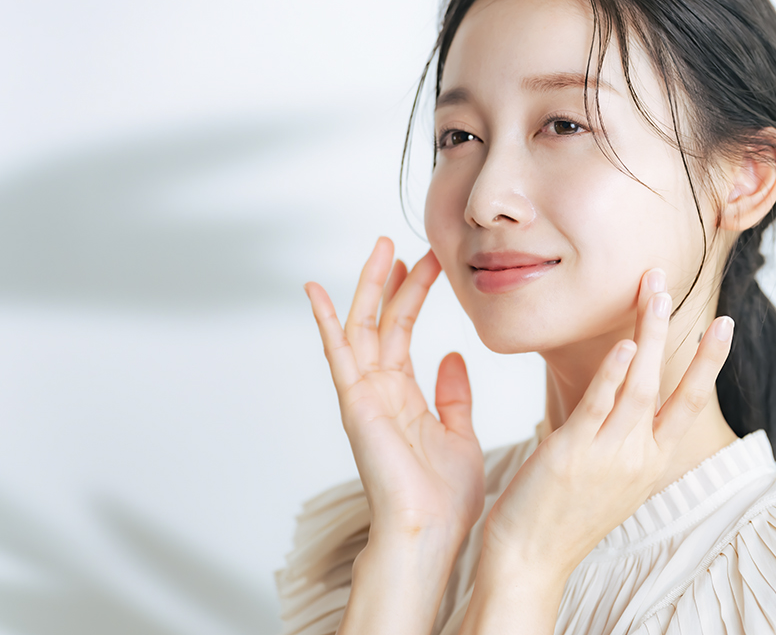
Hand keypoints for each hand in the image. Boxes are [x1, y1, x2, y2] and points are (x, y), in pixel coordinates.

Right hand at [305, 237, 485, 547]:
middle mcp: (378, 390)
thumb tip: (453, 357)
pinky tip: (315, 290)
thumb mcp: (461, 433)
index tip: (431, 262)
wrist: (431, 531)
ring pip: (361, 327)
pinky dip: (324, 321)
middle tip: (407, 243)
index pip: (404, 332)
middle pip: (382, 321)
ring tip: (381, 247)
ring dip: (369, 287)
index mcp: (403, 396)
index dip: (415, 294)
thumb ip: (454, 395)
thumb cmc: (445, 497)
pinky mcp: (355, 403)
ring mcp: (363, 395)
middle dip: (394, 281)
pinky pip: (337, 354)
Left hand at [479, 268, 733, 581]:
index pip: (691, 403)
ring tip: (654, 291)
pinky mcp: (573, 454)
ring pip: (639, 385)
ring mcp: (609, 456)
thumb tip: (621, 395)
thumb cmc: (562, 514)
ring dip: (648, 334)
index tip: (724, 324)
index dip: (709, 362)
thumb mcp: (607, 475)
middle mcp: (639, 458)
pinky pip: (600, 406)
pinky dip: (614, 373)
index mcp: (651, 463)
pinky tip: (623, 345)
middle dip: (674, 330)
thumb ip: (620, 436)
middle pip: (668, 383)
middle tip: (671, 280)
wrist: (530, 560)